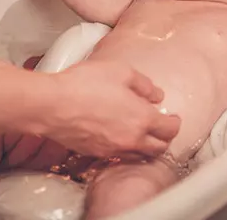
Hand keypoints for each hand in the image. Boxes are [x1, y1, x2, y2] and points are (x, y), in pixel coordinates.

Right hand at [43, 61, 180, 157]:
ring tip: (140, 134)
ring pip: (138, 156)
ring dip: (144, 146)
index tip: (173, 118)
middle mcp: (131, 139)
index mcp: (142, 119)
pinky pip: (116, 155)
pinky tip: (116, 136)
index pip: (170, 129)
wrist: (52, 105)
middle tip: (161, 128)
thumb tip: (156, 95)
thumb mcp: (121, 71)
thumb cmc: (85, 84)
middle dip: (164, 138)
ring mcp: (112, 149)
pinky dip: (123, 148)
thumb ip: (144, 84)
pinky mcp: (94, 153)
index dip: (175, 123)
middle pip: (158, 148)